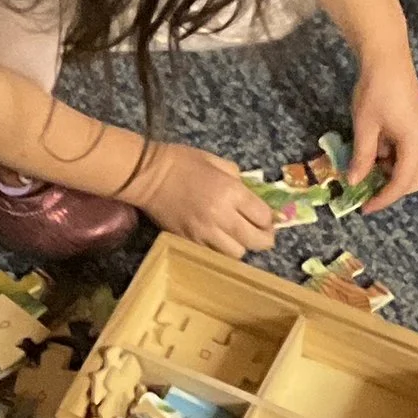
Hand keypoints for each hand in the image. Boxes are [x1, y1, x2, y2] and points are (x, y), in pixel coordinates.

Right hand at [139, 142, 279, 258]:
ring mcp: (204, 233)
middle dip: (264, 239)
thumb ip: (238, 180)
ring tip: (238, 238)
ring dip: (241, 247)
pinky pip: (215, 255)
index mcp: (231, 192)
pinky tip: (219, 241)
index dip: (270, 220)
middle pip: (255, 241)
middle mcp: (221, 216)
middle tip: (262, 235)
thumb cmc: (182, 162)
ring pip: (236, 254)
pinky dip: (221, 251)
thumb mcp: (216, 162)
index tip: (269, 219)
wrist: (147, 176)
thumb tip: (252, 196)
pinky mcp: (189, 242)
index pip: (263, 217)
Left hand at [347, 60, 417, 206]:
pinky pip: (412, 153)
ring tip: (368, 169)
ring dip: (393, 174)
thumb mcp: (365, 127)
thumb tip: (353, 182)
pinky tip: (377, 150)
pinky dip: (396, 160)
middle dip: (392, 190)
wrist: (388, 58)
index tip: (365, 208)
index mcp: (415, 144)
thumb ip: (362, 157)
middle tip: (368, 192)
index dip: (383, 199)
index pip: (401, 183)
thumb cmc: (375, 91)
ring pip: (414, 167)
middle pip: (415, 180)